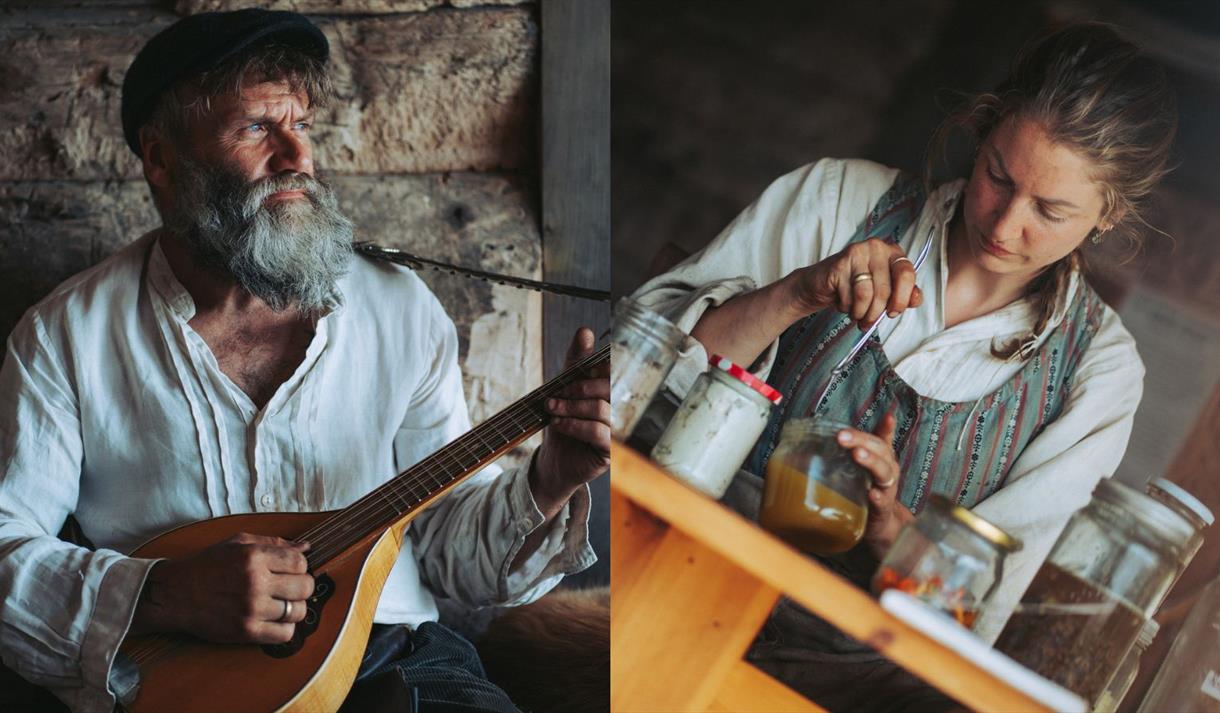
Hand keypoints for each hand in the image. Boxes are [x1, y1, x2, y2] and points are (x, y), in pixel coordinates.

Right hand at [129, 533, 313, 643]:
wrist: (174, 594)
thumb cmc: (207, 566)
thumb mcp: (237, 543)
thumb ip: (273, 543)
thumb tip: (306, 547)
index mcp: (254, 557)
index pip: (301, 562)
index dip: (300, 566)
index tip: (291, 570)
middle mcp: (255, 582)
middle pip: (305, 586)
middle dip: (302, 586)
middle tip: (290, 588)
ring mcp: (251, 609)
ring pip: (298, 611)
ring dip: (294, 608)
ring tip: (281, 604)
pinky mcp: (246, 631)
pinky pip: (285, 634)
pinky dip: (285, 628)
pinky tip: (274, 620)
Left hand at [532, 327, 610, 520]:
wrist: (554, 460)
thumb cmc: (562, 422)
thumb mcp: (563, 389)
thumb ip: (576, 362)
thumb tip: (585, 330)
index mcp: (610, 390)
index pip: (613, 370)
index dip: (599, 363)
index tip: (581, 361)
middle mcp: (618, 408)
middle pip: (609, 387)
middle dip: (578, 387)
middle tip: (556, 394)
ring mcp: (617, 430)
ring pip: (602, 409)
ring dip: (572, 407)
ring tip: (552, 410)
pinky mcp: (611, 451)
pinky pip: (600, 432)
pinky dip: (575, 425)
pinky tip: (560, 424)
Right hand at [788, 238, 923, 328]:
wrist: (820, 284)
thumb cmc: (855, 287)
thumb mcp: (883, 291)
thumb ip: (904, 295)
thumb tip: (916, 299)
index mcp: (892, 252)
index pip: (907, 274)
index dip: (902, 297)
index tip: (893, 312)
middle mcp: (876, 247)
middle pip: (885, 289)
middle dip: (876, 312)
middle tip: (869, 321)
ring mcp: (857, 253)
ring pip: (866, 295)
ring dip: (860, 312)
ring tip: (856, 314)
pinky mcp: (839, 264)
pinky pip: (849, 296)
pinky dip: (846, 307)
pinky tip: (843, 303)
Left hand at [837, 413, 914, 558]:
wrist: (881, 526)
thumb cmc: (869, 489)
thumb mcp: (862, 467)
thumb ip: (851, 450)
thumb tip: (825, 431)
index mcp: (883, 459)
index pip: (883, 439)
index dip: (886, 428)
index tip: (888, 416)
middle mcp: (888, 471)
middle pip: (880, 451)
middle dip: (861, 440)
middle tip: (842, 436)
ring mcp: (887, 490)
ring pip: (884, 473)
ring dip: (871, 462)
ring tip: (857, 455)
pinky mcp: (882, 510)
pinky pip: (882, 502)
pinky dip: (878, 497)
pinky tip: (871, 493)